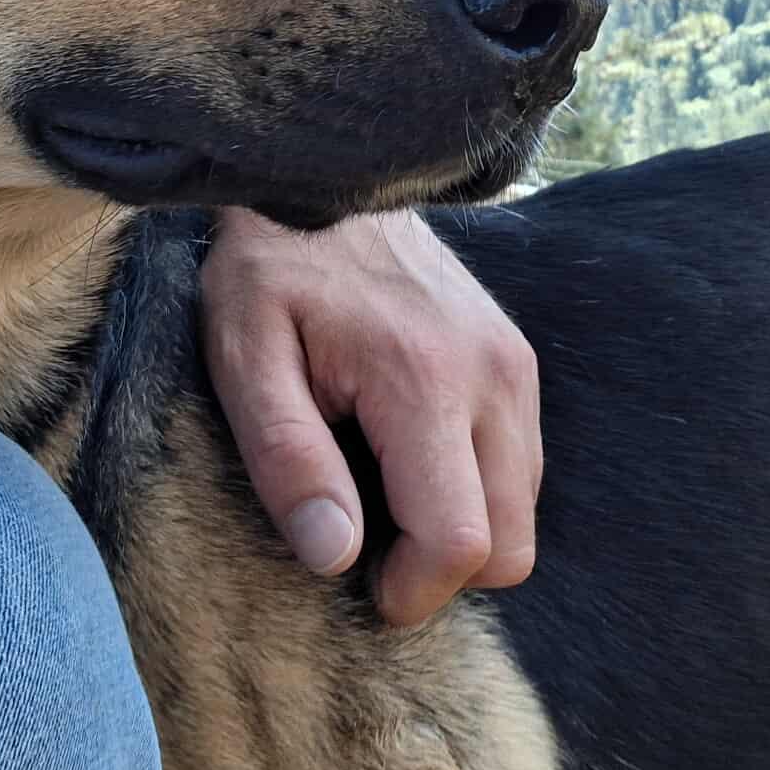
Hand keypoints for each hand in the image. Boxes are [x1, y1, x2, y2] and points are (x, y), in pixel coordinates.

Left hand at [200, 206, 542, 626]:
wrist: (324, 177)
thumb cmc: (271, 271)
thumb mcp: (245, 360)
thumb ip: (288, 460)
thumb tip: (336, 555)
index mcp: (422, 379)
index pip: (460, 540)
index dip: (413, 591)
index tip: (359, 581)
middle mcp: (491, 374)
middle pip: (511, 544)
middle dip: (443, 570)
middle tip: (371, 545)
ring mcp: (514, 363)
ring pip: (525, 509)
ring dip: (463, 526)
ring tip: (385, 490)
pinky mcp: (516, 358)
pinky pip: (523, 465)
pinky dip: (477, 486)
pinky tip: (411, 454)